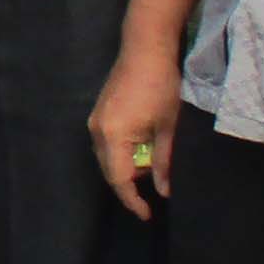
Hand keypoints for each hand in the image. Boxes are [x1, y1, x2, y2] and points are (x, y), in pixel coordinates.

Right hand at [89, 44, 183, 218]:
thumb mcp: (169, 127)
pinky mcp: (99, 112)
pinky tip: (142, 146)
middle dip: (131, 183)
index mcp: (113, 136)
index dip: (132, 200)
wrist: (145, 47)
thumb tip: (163, 191)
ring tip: (153, 163)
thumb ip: (164, 162)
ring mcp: (95, 120)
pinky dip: (123, 152)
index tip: (147, 215)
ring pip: (107, 157)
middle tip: (157, 187)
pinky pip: (107, 143)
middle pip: (110, 170)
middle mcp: (97, 131)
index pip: (119, 179)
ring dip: (128, 166)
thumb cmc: (161, 86)